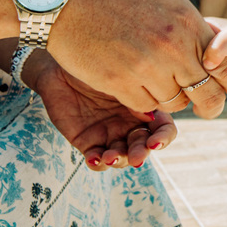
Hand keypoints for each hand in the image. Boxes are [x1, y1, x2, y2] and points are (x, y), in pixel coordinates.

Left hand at [22, 50, 176, 169]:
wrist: (62, 66)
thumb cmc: (97, 63)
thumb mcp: (121, 77)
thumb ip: (137, 96)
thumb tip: (151, 117)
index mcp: (146, 109)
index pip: (163, 129)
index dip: (163, 138)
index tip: (155, 143)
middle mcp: (131, 124)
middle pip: (143, 146)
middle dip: (141, 153)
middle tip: (135, 157)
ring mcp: (110, 135)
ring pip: (122, 157)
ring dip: (120, 160)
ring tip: (110, 156)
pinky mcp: (88, 142)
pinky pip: (96, 159)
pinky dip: (98, 163)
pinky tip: (95, 159)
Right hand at [44, 0, 226, 118]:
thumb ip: (189, 26)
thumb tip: (208, 45)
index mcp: (189, 25)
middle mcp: (172, 49)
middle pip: (206, 94)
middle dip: (212, 105)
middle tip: (212, 109)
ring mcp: (145, 68)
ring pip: (175, 102)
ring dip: (175, 99)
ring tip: (166, 87)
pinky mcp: (117, 83)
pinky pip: (144, 103)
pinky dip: (146, 100)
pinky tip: (139, 86)